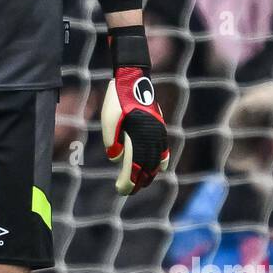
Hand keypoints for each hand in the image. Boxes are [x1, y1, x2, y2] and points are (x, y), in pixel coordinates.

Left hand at [101, 25, 169, 194]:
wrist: (132, 80)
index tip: (122, 190)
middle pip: (147, 166)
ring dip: (149, 173)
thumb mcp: (109, 120)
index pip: (135, 165)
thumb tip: (117, 158)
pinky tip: (159, 168)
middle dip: (138, 181)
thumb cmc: (117, 100)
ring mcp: (158, 132)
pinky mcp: (159, 127)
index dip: (129, 180)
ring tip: (142, 183)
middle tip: (127, 192)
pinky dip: (161, 160)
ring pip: (157, 160)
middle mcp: (152, 136)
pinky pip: (163, 148)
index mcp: (139, 135)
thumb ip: (112, 141)